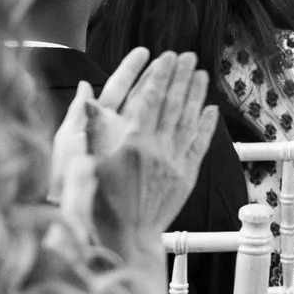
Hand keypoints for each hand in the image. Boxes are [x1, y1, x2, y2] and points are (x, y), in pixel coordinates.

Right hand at [86, 48, 217, 243]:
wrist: (123, 237)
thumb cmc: (97, 200)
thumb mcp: (83, 162)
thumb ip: (89, 127)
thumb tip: (86, 95)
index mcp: (131, 141)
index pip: (151, 98)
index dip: (161, 75)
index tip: (167, 56)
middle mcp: (156, 148)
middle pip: (173, 104)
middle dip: (182, 77)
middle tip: (190, 56)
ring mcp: (174, 162)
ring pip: (189, 120)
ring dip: (196, 95)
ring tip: (202, 74)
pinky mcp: (185, 177)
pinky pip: (199, 145)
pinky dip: (206, 126)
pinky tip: (211, 110)